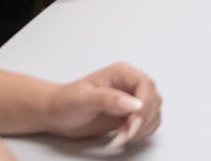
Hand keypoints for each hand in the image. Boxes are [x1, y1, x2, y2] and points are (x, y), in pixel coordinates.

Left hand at [45, 62, 161, 146]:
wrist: (56, 114)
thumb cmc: (65, 101)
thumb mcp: (84, 98)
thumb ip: (109, 99)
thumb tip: (134, 104)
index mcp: (122, 73)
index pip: (146, 85)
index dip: (144, 104)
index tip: (132, 121)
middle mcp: (130, 85)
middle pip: (154, 100)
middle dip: (142, 120)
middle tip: (124, 133)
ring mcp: (132, 101)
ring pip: (153, 114)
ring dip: (141, 129)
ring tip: (119, 136)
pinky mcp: (130, 116)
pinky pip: (148, 125)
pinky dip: (139, 134)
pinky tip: (122, 137)